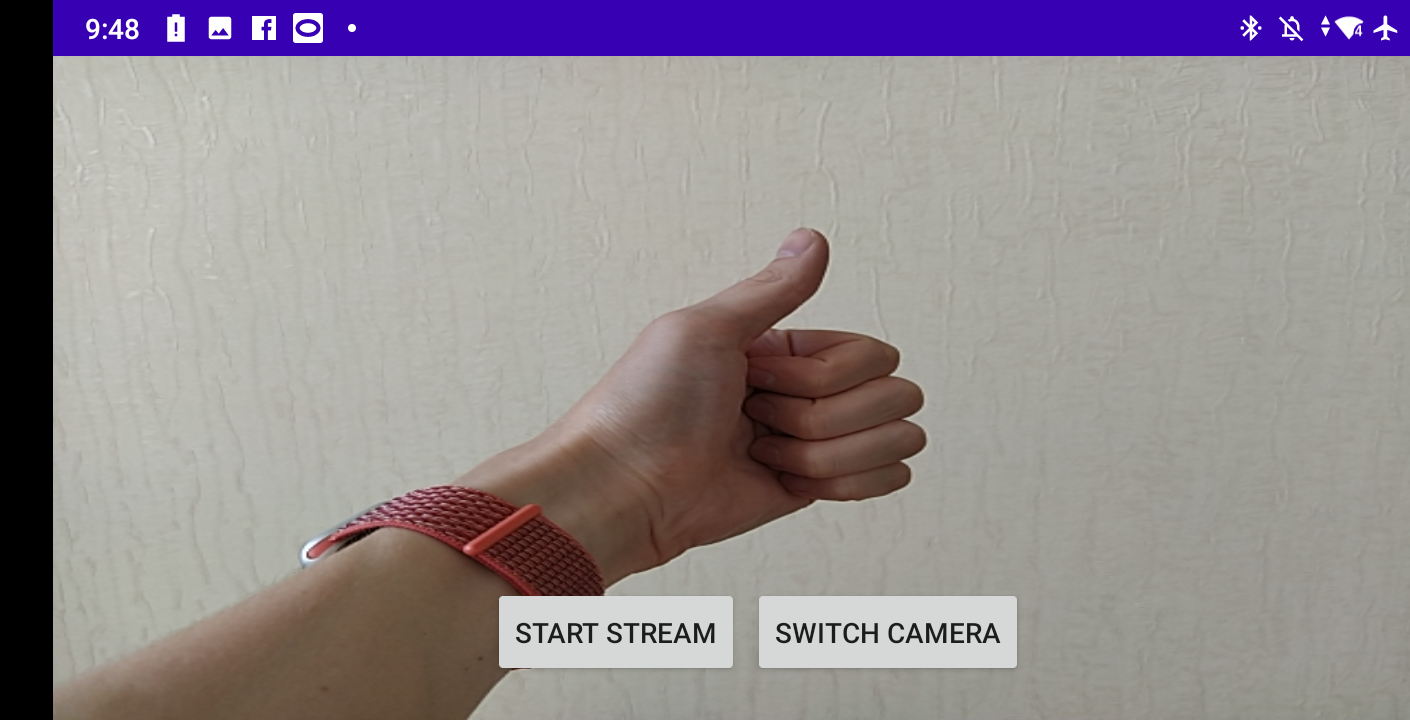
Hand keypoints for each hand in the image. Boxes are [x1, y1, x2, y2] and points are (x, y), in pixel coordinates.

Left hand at [461, 229, 925, 583]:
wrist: (626, 487)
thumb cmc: (648, 402)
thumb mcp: (705, 327)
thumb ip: (774, 289)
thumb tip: (814, 237)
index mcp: (787, 349)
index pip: (873, 353)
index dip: (821, 375)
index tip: (756, 380)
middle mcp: (808, 392)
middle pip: (892, 395)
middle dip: (825, 416)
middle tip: (755, 419)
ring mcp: (815, 442)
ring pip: (893, 440)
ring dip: (827, 453)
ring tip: (763, 455)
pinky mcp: (813, 489)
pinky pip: (883, 480)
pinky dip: (847, 482)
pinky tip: (793, 481)